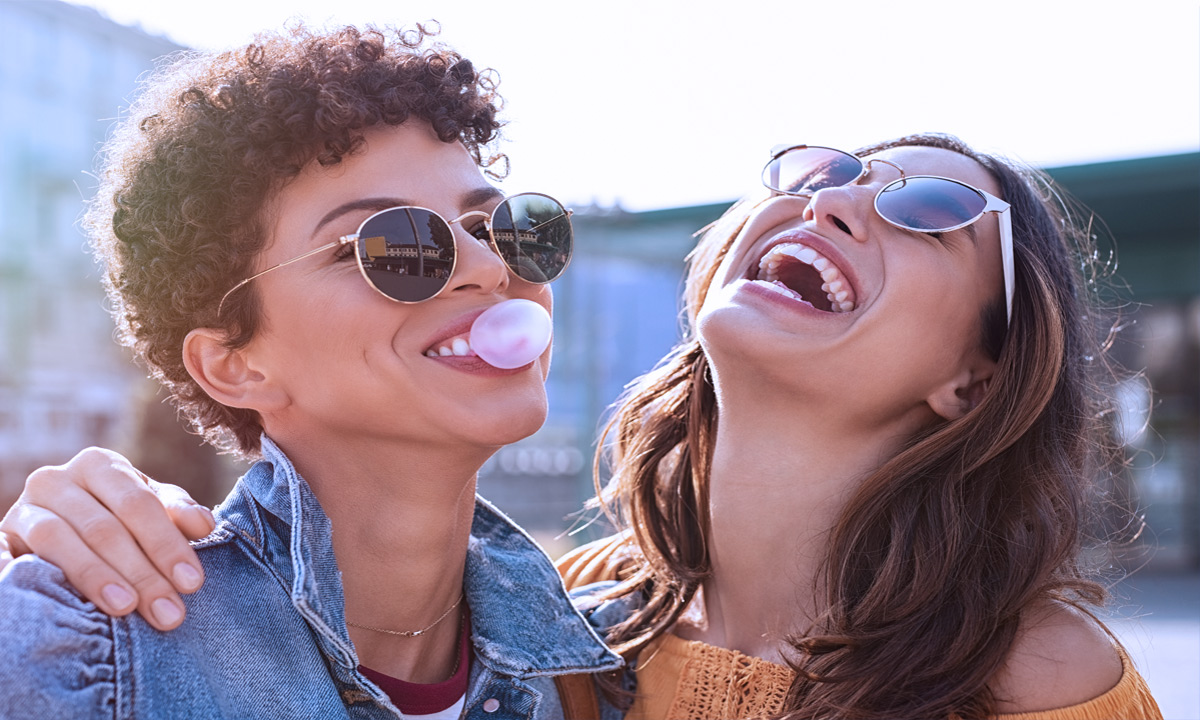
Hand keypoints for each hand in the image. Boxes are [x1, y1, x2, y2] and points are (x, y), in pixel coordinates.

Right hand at [0, 447, 215, 629]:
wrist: (58, 522)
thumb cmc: (117, 517)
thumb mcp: (149, 508)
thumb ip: (176, 512)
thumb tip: (204, 525)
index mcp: (100, 465)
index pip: (138, 504)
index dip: (167, 544)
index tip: (192, 583)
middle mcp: (57, 479)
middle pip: (104, 527)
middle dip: (141, 573)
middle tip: (168, 612)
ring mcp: (23, 508)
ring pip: (58, 539)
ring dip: (95, 576)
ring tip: (126, 607)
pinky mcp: (0, 536)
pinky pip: (4, 553)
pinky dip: (15, 572)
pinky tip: (38, 597)